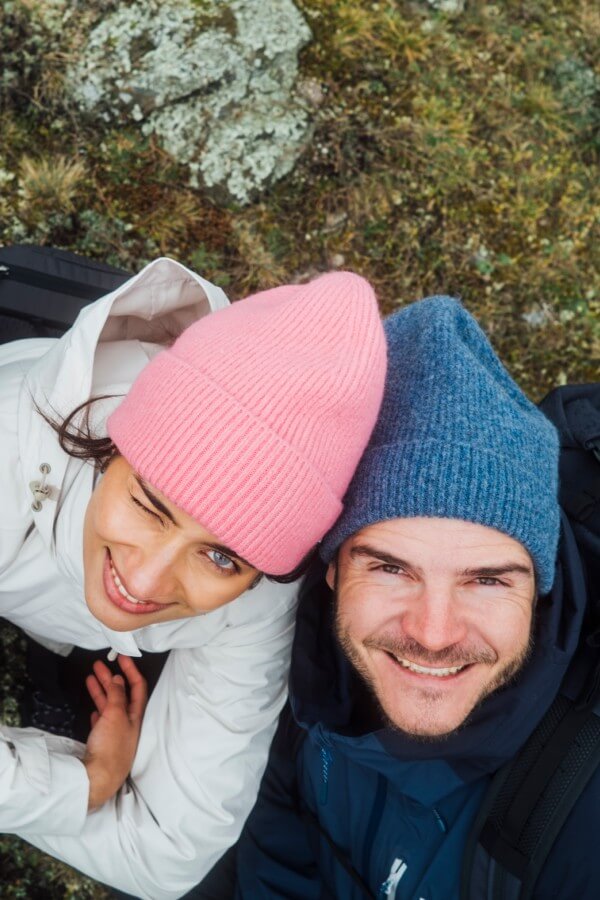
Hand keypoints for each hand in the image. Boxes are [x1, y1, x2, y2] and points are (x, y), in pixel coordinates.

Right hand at [83, 655, 147, 810]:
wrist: (98, 779)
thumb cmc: (111, 747)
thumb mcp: (116, 715)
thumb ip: (117, 696)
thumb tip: (119, 679)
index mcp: (136, 715)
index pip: (137, 687)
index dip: (131, 670)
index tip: (122, 657)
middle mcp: (129, 724)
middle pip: (121, 695)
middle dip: (111, 678)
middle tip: (99, 664)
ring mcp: (117, 734)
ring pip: (110, 707)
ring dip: (101, 691)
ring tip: (90, 678)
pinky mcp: (104, 745)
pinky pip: (102, 723)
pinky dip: (98, 712)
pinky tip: (93, 709)